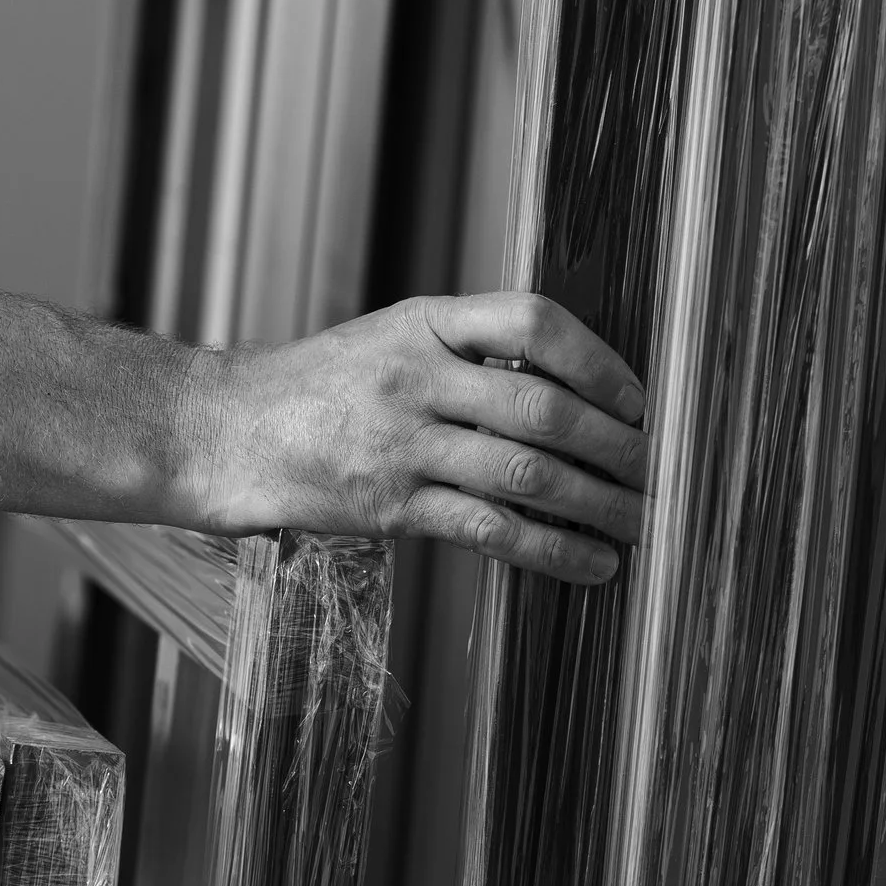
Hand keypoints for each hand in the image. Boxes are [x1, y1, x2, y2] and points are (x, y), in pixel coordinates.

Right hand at [199, 293, 648, 585]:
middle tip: (662, 471)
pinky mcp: (389, 507)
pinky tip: (593, 564)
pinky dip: (553, 550)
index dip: (597, 359)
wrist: (222, 432)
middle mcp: (415, 376)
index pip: (531, 322)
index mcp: (424, 321)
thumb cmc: (318, 387)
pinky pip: (490, 529)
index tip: (637, 397)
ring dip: (600, 503)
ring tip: (643, 523)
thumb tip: (574, 391)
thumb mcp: (389, 339)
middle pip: (542, 407)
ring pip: (526, 473)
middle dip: (617, 445)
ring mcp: (401, 443)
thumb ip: (468, 353)